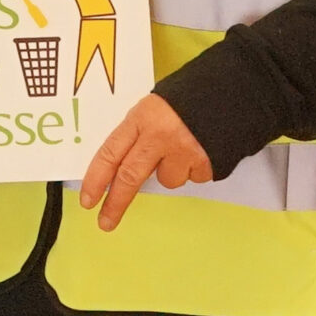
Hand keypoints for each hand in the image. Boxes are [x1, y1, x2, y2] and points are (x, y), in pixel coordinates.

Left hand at [78, 93, 212, 230]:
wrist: (228, 92)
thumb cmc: (185, 100)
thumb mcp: (152, 109)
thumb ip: (137, 134)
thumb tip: (122, 165)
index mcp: (140, 119)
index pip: (111, 153)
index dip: (96, 178)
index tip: (87, 200)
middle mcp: (159, 136)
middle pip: (130, 177)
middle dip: (116, 203)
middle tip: (105, 222)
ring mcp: (183, 151)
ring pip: (166, 181)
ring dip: (170, 171)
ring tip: (182, 147)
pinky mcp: (205, 163)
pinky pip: (192, 178)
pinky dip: (192, 169)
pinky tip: (199, 149)